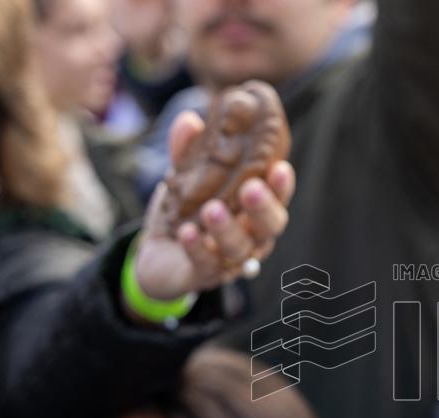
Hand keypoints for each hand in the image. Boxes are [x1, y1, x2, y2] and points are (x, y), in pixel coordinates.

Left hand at [136, 111, 295, 299]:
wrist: (157, 256)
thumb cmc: (185, 212)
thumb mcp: (185, 178)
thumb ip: (187, 151)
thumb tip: (190, 121)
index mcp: (253, 212)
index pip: (277, 199)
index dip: (281, 187)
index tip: (280, 167)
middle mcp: (250, 238)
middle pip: (269, 228)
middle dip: (263, 208)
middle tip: (251, 188)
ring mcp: (229, 261)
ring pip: (239, 249)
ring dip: (228, 229)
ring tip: (212, 209)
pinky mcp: (203, 276)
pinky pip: (205, 266)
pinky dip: (197, 249)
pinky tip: (187, 232)